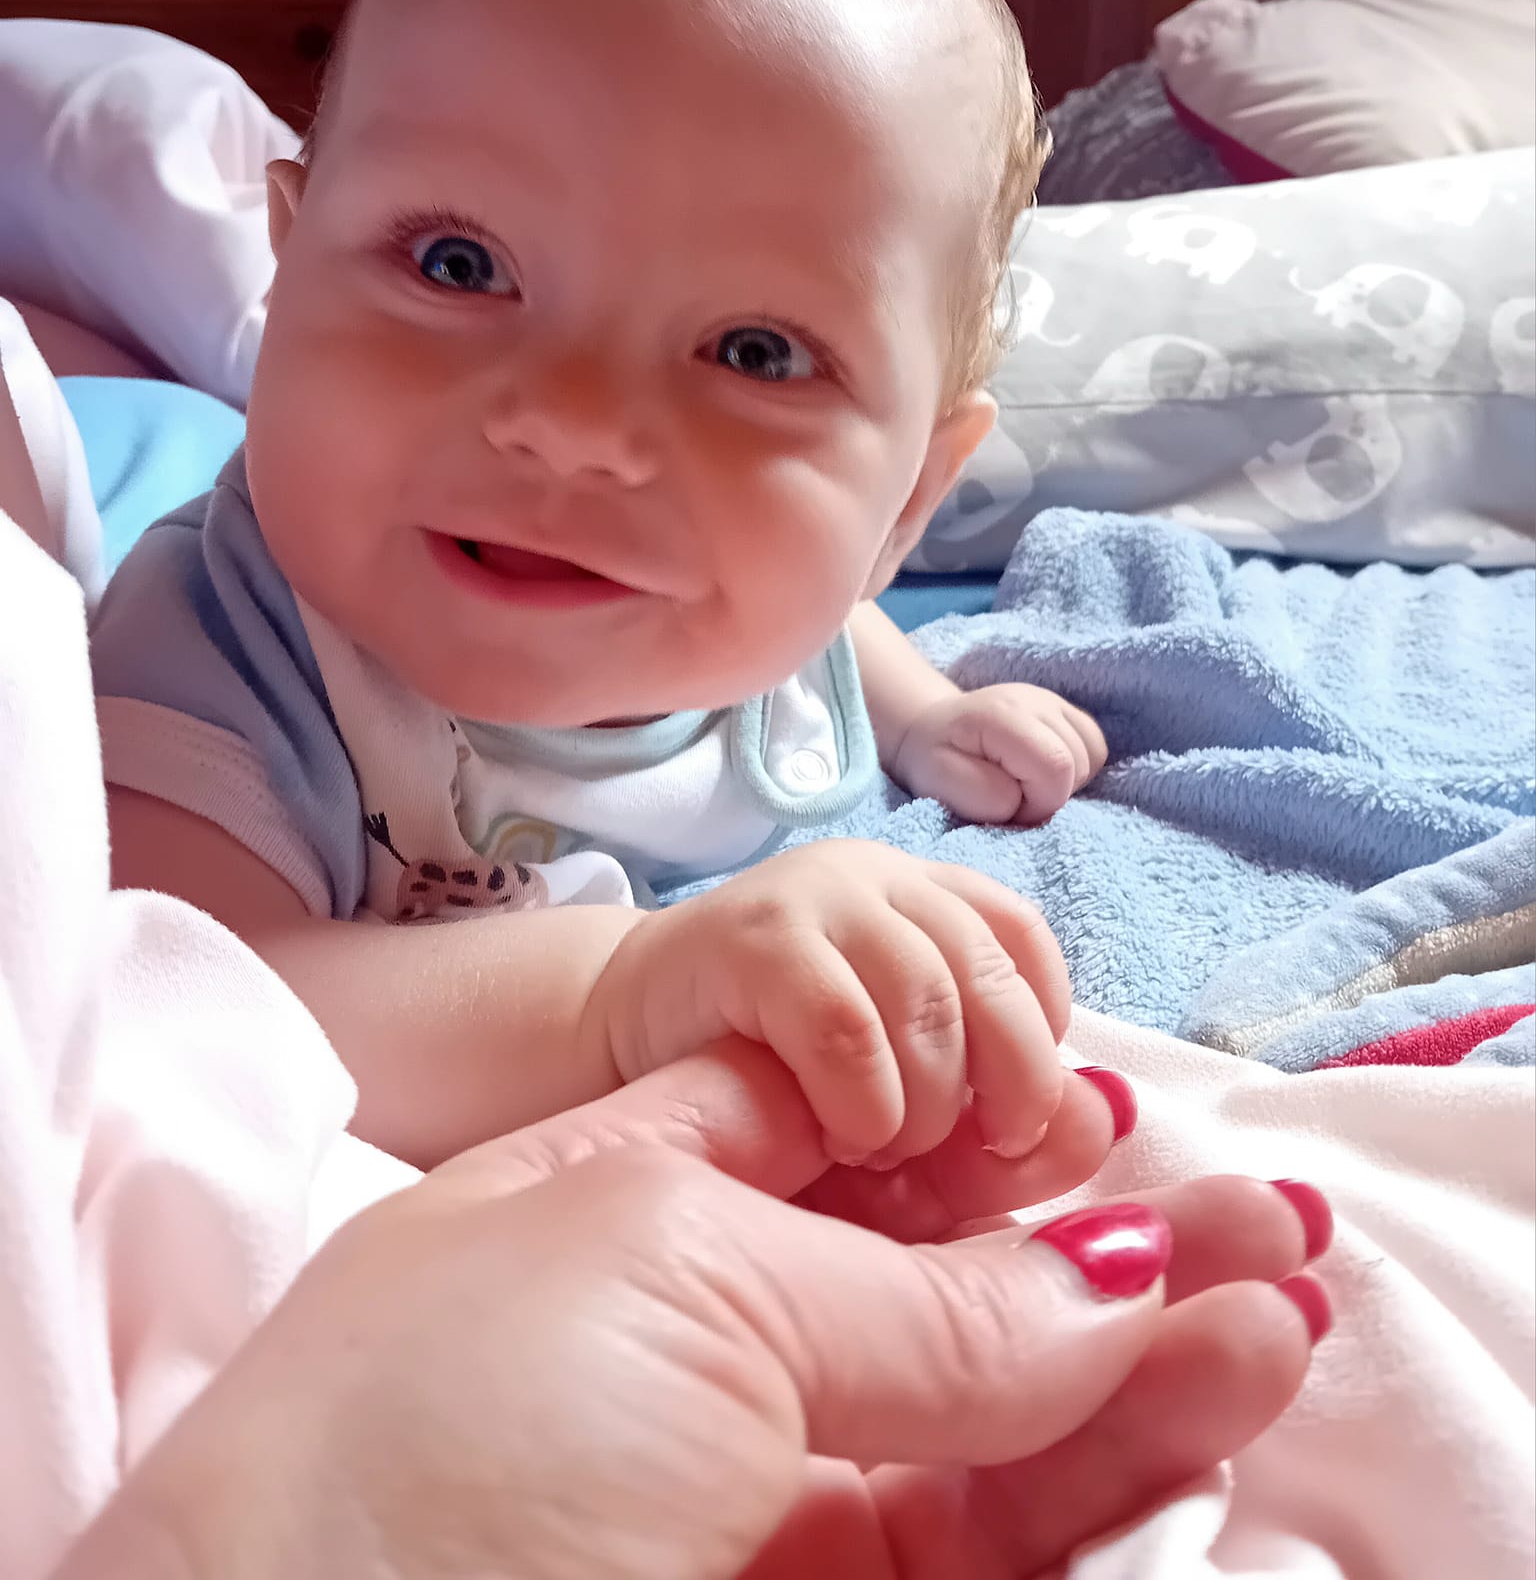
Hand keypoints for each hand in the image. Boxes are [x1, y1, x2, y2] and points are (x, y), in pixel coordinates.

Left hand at [81, 1044, 1331, 1579]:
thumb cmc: (455, 1410)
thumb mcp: (681, 1277)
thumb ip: (911, 1297)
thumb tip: (1098, 1276)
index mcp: (628, 1204)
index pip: (844, 1144)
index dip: (978, 1133)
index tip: (1108, 1127)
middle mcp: (700, 1346)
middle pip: (937, 1287)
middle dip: (1097, 1249)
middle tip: (1254, 1217)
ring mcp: (759, 1492)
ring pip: (987, 1423)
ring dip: (1137, 1357)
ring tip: (1274, 1293)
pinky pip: (985, 1534)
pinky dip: (1102, 1466)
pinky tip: (1197, 1383)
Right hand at [588, 840, 1069, 1163]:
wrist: (610, 1044)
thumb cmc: (767, 1084)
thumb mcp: (900, 1098)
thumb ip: (994, 1117)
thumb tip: (1106, 1119)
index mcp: (918, 896)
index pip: (1022, 938)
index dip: (1041, 1030)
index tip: (1009, 1114)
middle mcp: (874, 878)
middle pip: (993, 969)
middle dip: (1010, 1080)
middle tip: (979, 1154)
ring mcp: (814, 898)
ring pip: (931, 999)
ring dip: (929, 1102)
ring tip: (884, 1147)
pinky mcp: (751, 940)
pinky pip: (849, 1026)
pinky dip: (864, 1100)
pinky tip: (838, 1134)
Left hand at [890, 682, 1107, 825]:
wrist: (932, 731)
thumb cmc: (936, 761)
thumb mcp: (942, 784)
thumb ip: (984, 795)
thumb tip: (1022, 799)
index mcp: (1004, 715)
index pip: (1057, 765)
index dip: (1041, 801)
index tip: (1010, 806)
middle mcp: (1035, 699)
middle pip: (1079, 762)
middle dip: (1051, 794)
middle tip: (1013, 795)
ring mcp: (1053, 700)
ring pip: (1092, 756)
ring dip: (1064, 782)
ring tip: (1025, 782)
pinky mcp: (1065, 709)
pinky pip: (1095, 747)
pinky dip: (1077, 768)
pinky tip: (1043, 771)